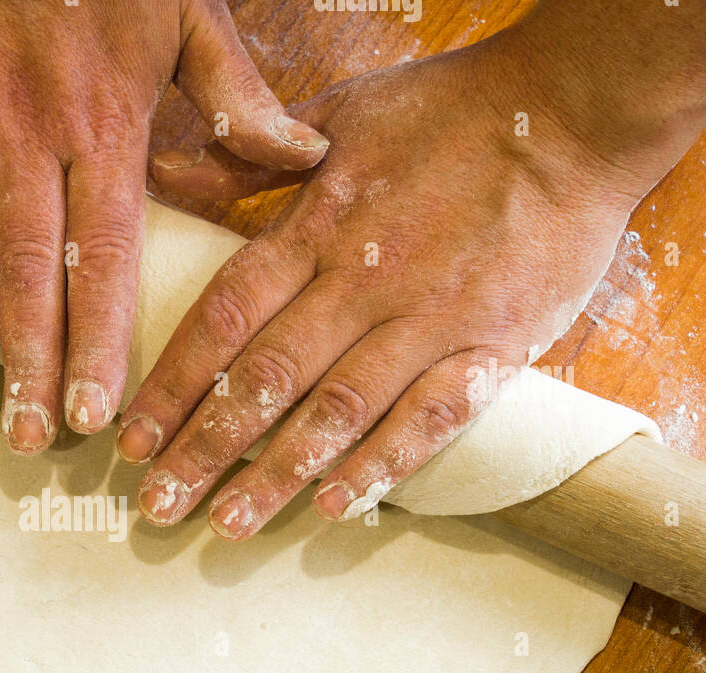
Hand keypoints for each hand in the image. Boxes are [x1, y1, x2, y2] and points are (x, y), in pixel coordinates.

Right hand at [0, 0, 327, 452]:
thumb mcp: (190, 8)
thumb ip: (238, 96)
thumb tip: (303, 163)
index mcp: (105, 127)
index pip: (104, 260)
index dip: (98, 343)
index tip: (97, 415)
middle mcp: (29, 135)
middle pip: (28, 273)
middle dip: (31, 364)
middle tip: (32, 441)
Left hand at [120, 9, 705, 535]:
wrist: (575, 114)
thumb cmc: (448, 113)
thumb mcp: (336, 117)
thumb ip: (246, 161)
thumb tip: (161, 173)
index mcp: (316, 227)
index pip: (223, 318)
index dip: (171, 385)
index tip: (130, 441)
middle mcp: (362, 280)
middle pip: (266, 378)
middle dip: (204, 448)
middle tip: (158, 505)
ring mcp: (429, 319)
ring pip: (338, 410)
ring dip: (276, 474)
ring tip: (227, 525)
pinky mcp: (493, 347)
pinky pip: (430, 420)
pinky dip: (380, 466)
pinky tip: (331, 509)